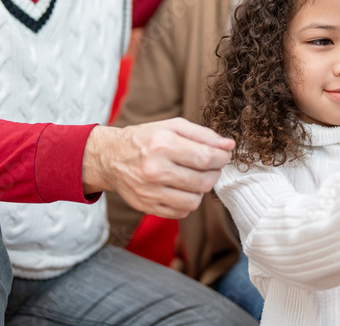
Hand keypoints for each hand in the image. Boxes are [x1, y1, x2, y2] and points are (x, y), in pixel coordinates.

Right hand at [82, 118, 234, 218]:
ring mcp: (150, 192)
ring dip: (201, 189)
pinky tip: (181, 188)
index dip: (222, 158)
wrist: (111, 158)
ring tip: (195, 177)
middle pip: (203, 181)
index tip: (224, 155)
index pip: (206, 158)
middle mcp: (155, 170)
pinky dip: (187, 201)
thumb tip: (229, 145)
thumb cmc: (146, 139)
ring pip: (195, 201)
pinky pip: (181, 212)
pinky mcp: (148, 207)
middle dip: (214, 173)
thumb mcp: (173, 127)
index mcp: (162, 145)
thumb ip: (203, 135)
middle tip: (210, 165)